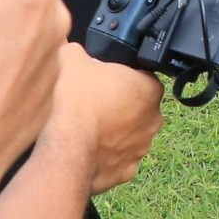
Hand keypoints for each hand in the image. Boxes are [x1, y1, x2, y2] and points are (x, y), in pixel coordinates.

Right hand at [50, 45, 163, 194]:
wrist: (65, 149)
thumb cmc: (75, 103)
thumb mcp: (71, 58)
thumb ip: (78, 49)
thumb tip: (72, 47)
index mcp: (149, 88)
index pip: (141, 76)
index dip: (119, 76)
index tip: (102, 79)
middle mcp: (153, 119)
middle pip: (137, 106)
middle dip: (118, 104)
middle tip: (92, 102)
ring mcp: (141, 147)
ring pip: (128, 134)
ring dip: (113, 131)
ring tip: (86, 127)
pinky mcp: (126, 171)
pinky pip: (117, 160)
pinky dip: (105, 155)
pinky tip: (86, 148)